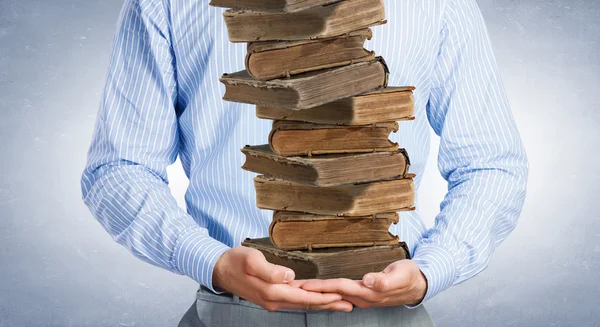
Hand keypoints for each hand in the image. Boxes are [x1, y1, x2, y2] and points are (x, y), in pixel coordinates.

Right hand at [213, 246, 353, 311]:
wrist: (219, 268)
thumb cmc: (235, 261)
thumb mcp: (252, 260)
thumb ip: (270, 270)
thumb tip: (289, 276)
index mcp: (272, 292)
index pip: (304, 297)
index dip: (324, 298)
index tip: (341, 297)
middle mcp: (274, 300)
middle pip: (307, 304)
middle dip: (329, 304)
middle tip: (349, 305)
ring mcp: (272, 299)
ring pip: (302, 303)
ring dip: (322, 304)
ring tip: (339, 303)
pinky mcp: (270, 295)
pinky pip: (294, 300)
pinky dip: (310, 300)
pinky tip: (316, 298)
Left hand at [297, 259, 426, 307]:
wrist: (418, 285)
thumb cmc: (409, 277)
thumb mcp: (401, 275)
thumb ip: (385, 279)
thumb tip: (369, 281)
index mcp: (368, 291)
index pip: (339, 288)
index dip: (321, 287)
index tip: (303, 286)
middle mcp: (361, 297)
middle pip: (331, 294)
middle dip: (311, 292)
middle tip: (290, 288)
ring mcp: (360, 297)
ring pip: (333, 295)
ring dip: (315, 293)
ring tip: (297, 289)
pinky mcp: (361, 294)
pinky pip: (338, 293)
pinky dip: (325, 292)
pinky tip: (316, 291)